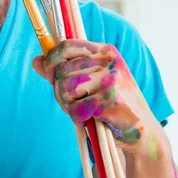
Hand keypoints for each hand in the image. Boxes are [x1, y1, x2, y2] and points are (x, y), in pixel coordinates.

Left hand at [32, 40, 166, 157]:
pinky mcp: (110, 101)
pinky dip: (78, 118)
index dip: (51, 59)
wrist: (142, 131)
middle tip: (75, 102)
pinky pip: (75, 109)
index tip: (49, 73)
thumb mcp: (89, 81)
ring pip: (64, 89)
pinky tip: (91, 119)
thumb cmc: (111, 104)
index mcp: (105, 51)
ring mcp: (110, 80)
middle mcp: (109, 61)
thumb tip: (35, 61)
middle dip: (60, 90)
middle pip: (61, 71)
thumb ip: (62, 70)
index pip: (66, 45)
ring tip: (83, 110)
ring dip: (67, 105)